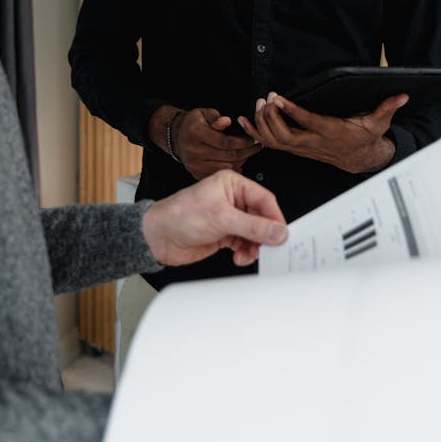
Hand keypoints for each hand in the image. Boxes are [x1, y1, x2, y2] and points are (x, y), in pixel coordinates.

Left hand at [142, 169, 286, 267]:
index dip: (274, 217)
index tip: (282, 235)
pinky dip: (245, 252)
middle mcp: (232, 199)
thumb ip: (252, 226)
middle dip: (264, 235)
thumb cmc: (180, 215)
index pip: (264, 199)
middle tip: (269, 248)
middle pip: (261, 218)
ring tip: (248, 254)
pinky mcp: (224, 235)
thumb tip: (278, 231)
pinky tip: (239, 257)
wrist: (158, 237)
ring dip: (254, 246)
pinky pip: (244, 244)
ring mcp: (228, 218)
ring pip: (254, 233)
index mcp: (232, 184)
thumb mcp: (221, 218)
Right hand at [148, 105, 261, 179]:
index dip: (243, 141)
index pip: (225, 142)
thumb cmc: (193, 122)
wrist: (176, 135)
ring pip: (225, 167)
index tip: (253, 139)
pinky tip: (237, 162)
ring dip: (241, 161)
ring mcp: (194, 164)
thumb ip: (216, 118)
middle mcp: (193, 151)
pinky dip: (231, 169)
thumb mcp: (203, 113)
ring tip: (248, 153)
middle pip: (227, 156)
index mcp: (196, 133)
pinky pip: (218, 174)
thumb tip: (227, 121)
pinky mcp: (195, 173)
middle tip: (257, 147)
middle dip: (246, 152)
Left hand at [238, 91, 408, 173]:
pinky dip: (254, 132)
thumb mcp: (378, 123)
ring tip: (257, 103)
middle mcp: (311, 142)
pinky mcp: (294, 148)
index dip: (291, 110)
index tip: (278, 97)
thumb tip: (402, 95)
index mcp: (329, 132)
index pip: (306, 122)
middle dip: (270, 116)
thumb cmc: (365, 137)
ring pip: (274, 139)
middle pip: (283, 133)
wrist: (359, 158)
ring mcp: (300, 148)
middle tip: (265, 98)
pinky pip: (269, 143)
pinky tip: (243, 120)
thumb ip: (387, 107)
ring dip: (262, 122)